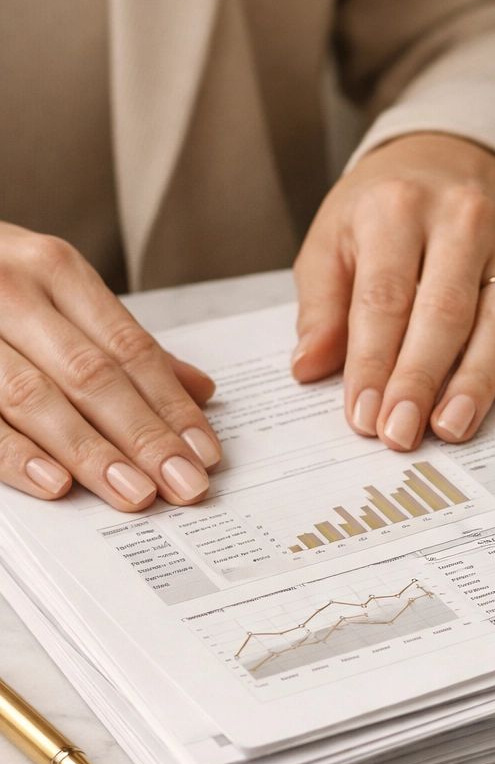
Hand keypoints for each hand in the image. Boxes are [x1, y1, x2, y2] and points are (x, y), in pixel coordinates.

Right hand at [0, 222, 221, 509]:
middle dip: (145, 437)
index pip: (130, 348)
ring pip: (36, 397)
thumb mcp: (55, 291)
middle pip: (92, 375)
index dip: (172, 405)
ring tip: (134, 494)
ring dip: (90, 452)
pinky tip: (55, 484)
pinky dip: (15, 454)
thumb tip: (201, 390)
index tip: (205, 453)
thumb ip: (120, 343)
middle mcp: (9, 290)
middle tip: (184, 485)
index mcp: (54, 270)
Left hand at [292, 133, 494, 449]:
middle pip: (445, 311)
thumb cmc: (388, 209)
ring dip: (478, 380)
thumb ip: (321, 304)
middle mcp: (463, 220)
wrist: (460, 156)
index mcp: (398, 209)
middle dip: (421, 379)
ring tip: (452, 428)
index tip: (363, 416)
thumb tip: (308, 368)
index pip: (384, 298)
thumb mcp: (335, 236)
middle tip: (403, 433)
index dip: (372, 362)